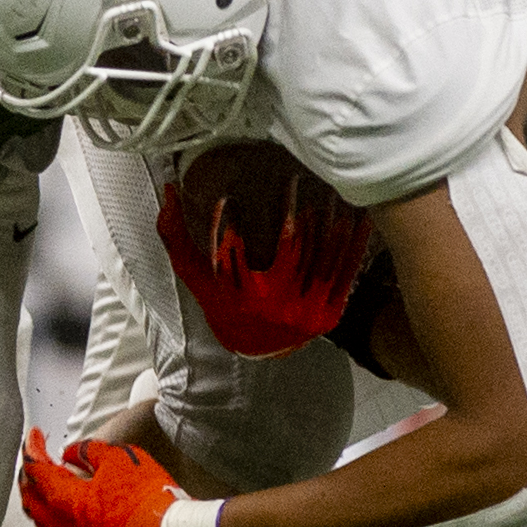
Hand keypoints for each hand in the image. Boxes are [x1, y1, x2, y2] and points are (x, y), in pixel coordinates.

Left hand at [17, 430, 191, 526]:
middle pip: (30, 498)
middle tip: (36, 456)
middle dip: (29, 474)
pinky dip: (54, 517)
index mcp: (64, 500)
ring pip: (42, 520)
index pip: (36, 470)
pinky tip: (66, 510)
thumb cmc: (147, 499)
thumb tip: (69, 453)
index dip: (33, 448)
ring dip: (40, 498)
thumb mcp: (119, 459)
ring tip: (48, 482)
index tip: (36, 435)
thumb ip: (87, 451)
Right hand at [156, 179, 372, 358]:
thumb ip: (176, 236)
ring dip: (329, 221)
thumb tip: (167, 191)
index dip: (227, 223)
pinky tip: (358, 216)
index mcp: (241, 297)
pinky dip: (353, 243)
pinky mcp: (329, 314)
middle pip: (289, 248)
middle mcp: (275, 307)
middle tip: (296, 177)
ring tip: (330, 189)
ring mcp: (306, 311)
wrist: (259, 350)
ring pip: (322, 256)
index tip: (225, 196)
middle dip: (294, 210)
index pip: (233, 251)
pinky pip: (345, 273)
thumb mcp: (197, 277)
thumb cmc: (225, 303)